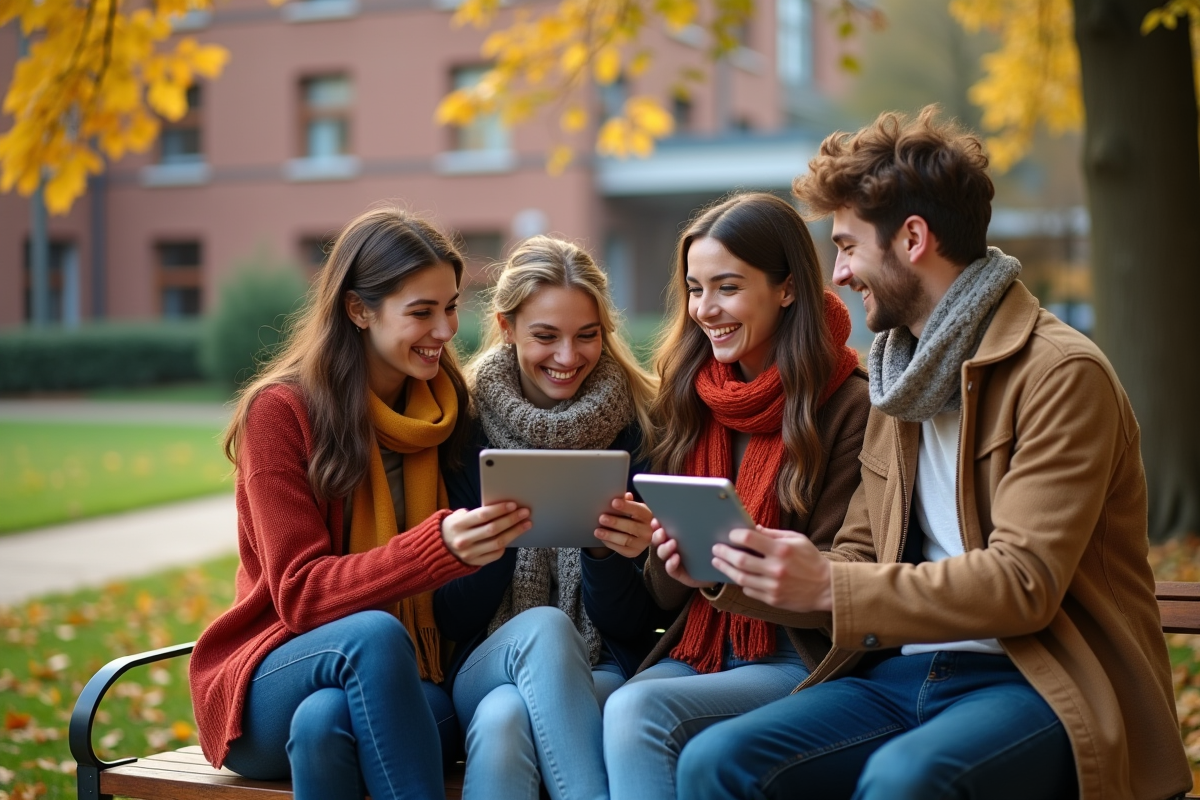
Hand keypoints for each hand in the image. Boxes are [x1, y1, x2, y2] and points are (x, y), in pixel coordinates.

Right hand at [441, 503, 529, 565]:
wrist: (437, 551)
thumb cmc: (453, 529)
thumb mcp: (456, 517)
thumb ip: (474, 513)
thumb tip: (499, 508)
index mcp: (458, 525)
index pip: (482, 515)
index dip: (499, 509)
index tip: (513, 504)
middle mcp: (463, 540)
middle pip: (493, 529)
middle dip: (511, 519)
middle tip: (525, 512)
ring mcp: (470, 553)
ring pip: (497, 542)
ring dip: (514, 532)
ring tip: (526, 524)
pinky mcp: (475, 563)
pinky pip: (495, 554)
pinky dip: (505, 545)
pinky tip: (513, 537)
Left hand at [592, 494, 654, 558]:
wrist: (640, 535)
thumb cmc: (634, 517)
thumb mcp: (634, 508)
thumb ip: (629, 502)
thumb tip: (625, 496)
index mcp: (648, 516)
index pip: (639, 510)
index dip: (627, 506)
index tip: (614, 502)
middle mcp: (648, 530)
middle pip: (632, 527)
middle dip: (615, 522)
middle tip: (602, 518)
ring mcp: (642, 543)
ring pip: (625, 540)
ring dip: (610, 535)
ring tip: (597, 531)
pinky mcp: (634, 552)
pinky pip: (621, 549)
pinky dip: (610, 543)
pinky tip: (602, 538)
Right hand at [652, 521, 716, 588]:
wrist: (717, 568)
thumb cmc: (710, 547)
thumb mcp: (706, 533)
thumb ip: (701, 523)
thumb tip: (703, 510)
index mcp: (676, 534)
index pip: (661, 527)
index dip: (656, 524)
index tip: (657, 520)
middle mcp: (671, 546)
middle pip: (657, 540)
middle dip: (657, 535)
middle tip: (662, 532)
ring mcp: (673, 559)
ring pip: (662, 553)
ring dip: (664, 548)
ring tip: (673, 544)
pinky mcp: (677, 572)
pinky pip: (670, 568)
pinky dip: (670, 563)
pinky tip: (676, 558)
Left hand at [711, 527, 832, 612]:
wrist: (827, 588)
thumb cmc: (812, 560)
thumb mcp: (797, 540)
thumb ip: (774, 534)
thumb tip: (753, 529)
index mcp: (782, 550)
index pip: (750, 539)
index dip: (736, 535)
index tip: (731, 534)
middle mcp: (776, 569)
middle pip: (740, 560)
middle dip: (724, 553)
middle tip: (716, 549)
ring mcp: (773, 587)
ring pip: (741, 578)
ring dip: (726, 569)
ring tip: (718, 562)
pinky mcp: (773, 599)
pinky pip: (749, 591)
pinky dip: (742, 583)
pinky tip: (737, 576)